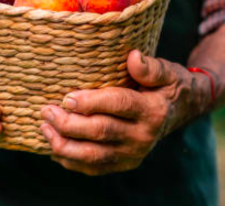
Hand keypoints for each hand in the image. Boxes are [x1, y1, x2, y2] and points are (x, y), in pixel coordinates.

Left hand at [40, 50, 210, 175]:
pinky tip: (53, 147)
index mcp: (153, 111)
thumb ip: (150, 67)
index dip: (91, 102)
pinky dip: (71, 161)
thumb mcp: (166, 71)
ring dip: (64, 145)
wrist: (180, 112)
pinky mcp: (124, 163)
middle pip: (101, 132)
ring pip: (93, 155)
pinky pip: (94, 167)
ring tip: (44, 128)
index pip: (119, 105)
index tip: (67, 98)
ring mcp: (133, 154)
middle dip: (69, 123)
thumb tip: (133, 57)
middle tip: (46, 111)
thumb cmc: (167, 86)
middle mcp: (143, 136)